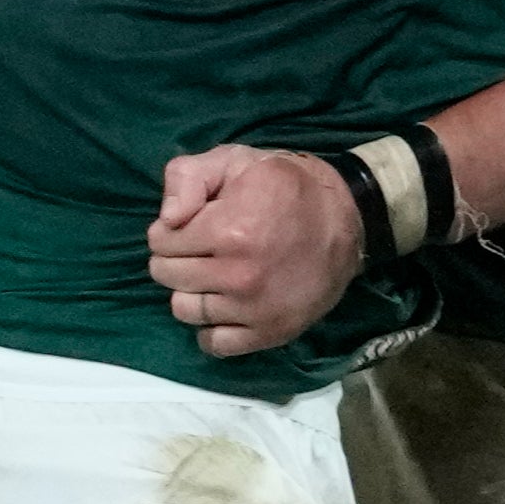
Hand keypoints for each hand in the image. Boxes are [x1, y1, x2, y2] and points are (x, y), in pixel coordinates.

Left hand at [146, 144, 361, 358]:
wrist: (344, 217)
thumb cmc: (282, 185)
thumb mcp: (233, 160)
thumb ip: (187, 179)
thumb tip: (165, 220)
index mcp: (227, 229)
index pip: (160, 241)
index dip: (168, 229)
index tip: (187, 224)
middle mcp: (239, 275)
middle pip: (168, 275)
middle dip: (173, 257)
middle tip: (196, 247)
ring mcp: (254, 309)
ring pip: (185, 310)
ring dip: (189, 291)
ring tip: (209, 274)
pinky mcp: (270, 332)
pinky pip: (215, 344)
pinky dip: (210, 328)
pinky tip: (222, 306)